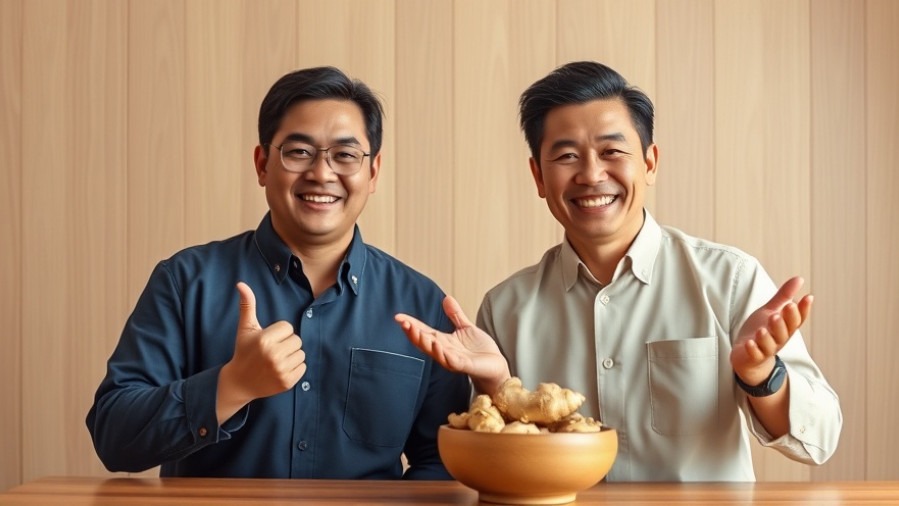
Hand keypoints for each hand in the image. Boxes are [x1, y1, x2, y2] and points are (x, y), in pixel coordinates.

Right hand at [220, 283, 305, 405]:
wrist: (240, 382)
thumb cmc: (244, 351)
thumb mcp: (245, 328)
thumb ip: (247, 305)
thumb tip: (241, 284)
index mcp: (264, 340)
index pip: (288, 327)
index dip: (279, 332)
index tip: (267, 340)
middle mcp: (273, 355)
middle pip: (297, 340)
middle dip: (286, 343)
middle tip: (272, 351)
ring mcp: (281, 370)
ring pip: (301, 353)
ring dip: (291, 356)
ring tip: (276, 360)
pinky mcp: (287, 382)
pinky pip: (303, 367)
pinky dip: (294, 368)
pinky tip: (280, 370)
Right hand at [395, 296, 509, 394]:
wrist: (496, 366)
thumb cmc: (480, 350)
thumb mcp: (466, 328)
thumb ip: (456, 315)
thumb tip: (446, 298)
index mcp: (444, 341)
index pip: (423, 332)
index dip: (411, 325)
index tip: (399, 317)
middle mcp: (444, 351)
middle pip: (424, 342)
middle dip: (413, 333)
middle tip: (404, 323)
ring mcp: (452, 359)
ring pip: (434, 352)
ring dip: (424, 343)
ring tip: (416, 332)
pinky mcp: (463, 365)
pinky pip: (450, 360)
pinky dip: (442, 353)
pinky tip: (436, 345)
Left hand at [730, 276, 812, 384]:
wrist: (748, 356)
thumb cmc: (762, 330)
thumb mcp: (771, 310)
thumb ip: (783, 297)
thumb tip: (799, 279)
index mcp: (785, 327)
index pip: (797, 319)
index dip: (803, 309)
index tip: (808, 297)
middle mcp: (778, 338)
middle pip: (785, 331)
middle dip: (786, 320)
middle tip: (787, 307)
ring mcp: (766, 348)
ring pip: (770, 344)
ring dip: (767, 336)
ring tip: (763, 329)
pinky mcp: (753, 356)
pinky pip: (755, 354)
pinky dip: (752, 349)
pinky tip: (749, 343)